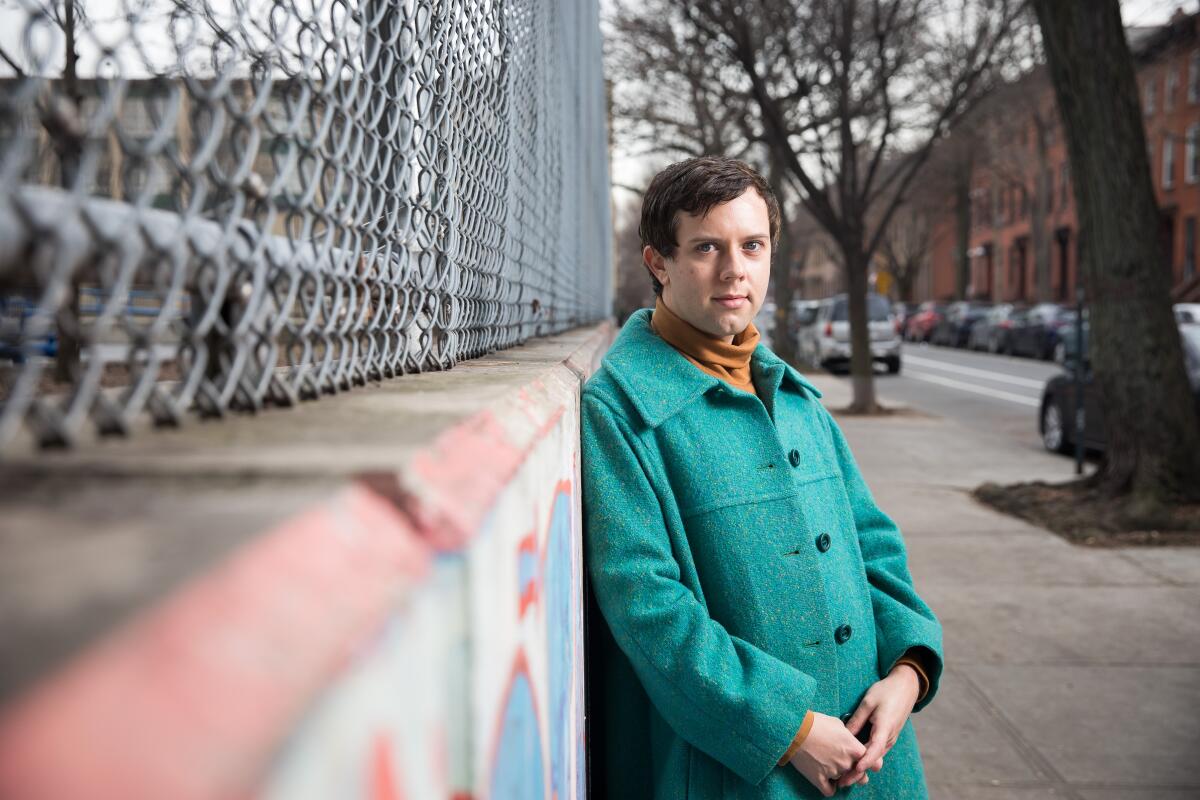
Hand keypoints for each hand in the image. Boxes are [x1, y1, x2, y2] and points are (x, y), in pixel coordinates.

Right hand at [785, 711, 869, 796]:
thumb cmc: (816, 723)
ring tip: (827, 765)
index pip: (873, 763)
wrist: (795, 730)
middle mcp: (847, 762)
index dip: (870, 764)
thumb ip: (848, 736)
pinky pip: (829, 791)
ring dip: (838, 777)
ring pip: (842, 781)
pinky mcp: (820, 779)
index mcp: (854, 749)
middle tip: (846, 766)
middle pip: (859, 775)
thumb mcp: (837, 723)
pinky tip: (825, 780)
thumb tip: (849, 739)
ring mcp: (834, 772)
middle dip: (854, 772)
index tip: (864, 763)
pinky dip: (828, 787)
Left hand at [835, 663, 920, 788]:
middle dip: (858, 772)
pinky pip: (876, 751)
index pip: (874, 750)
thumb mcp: (868, 702)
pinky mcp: (887, 737)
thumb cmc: (886, 691)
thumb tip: (844, 735)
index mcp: (884, 728)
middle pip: (873, 759)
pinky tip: (853, 762)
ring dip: (861, 767)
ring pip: (874, 757)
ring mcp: (889, 738)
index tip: (854, 770)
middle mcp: (888, 738)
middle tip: (841, 781)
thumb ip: (857, 719)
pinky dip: (865, 759)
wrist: (906, 687)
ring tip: (844, 776)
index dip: (864, 762)